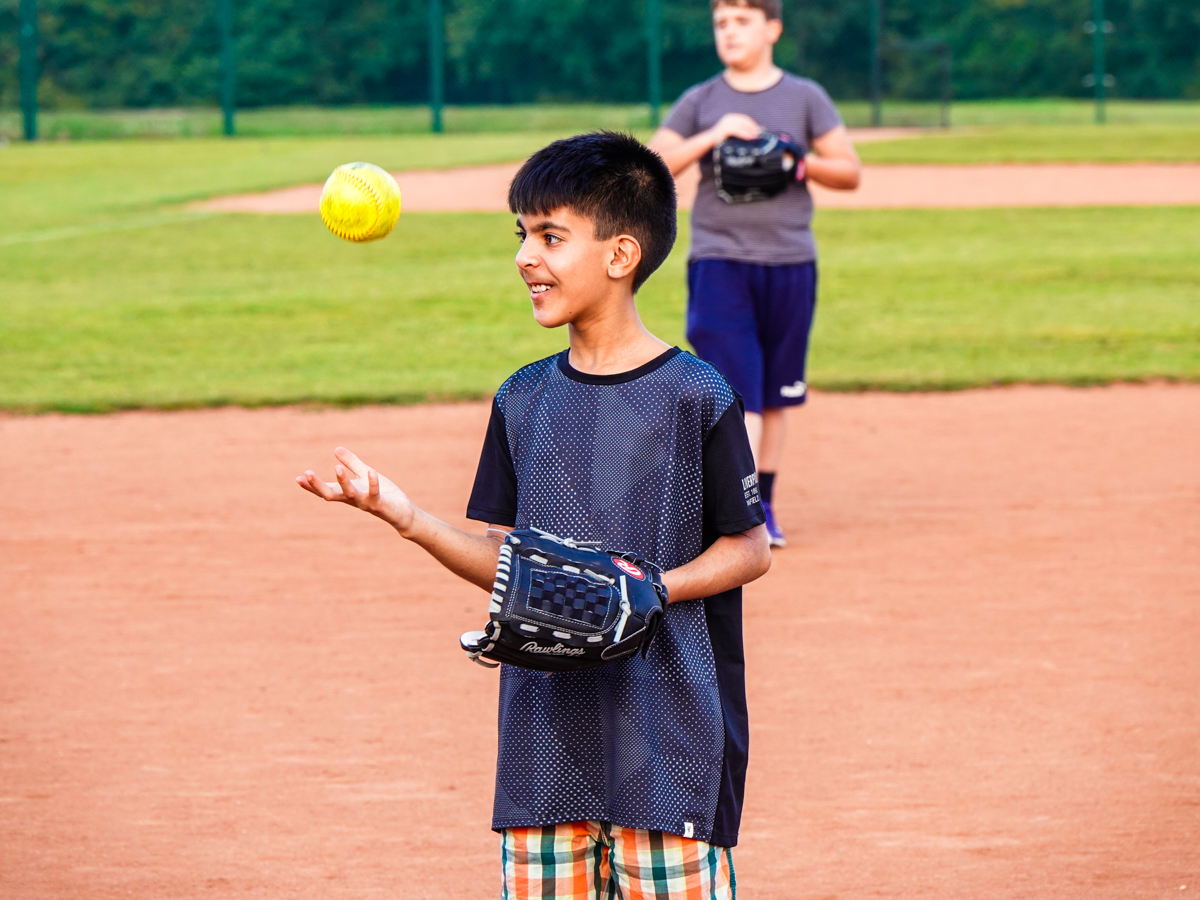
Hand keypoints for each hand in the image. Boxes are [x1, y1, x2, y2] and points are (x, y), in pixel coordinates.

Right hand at [296, 447, 415, 533]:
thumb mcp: (364, 475)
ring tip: (337, 468)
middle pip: (330, 494)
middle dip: (318, 485)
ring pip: (350, 494)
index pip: (325, 489)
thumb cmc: (383, 494)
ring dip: (343, 481)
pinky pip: (374, 493)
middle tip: (306, 473)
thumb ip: (351, 463)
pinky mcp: (380, 503)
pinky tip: (371, 471)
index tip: (297, 478)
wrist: (402, 513)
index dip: (311, 486)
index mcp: (347, 493)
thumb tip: (336, 449)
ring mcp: (365, 502)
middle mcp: (353, 499)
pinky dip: (373, 483)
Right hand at [709, 113, 760, 144]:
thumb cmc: (722, 138)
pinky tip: (749, 138)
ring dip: (749, 131)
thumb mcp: (731, 131)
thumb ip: (739, 129)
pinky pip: (737, 131)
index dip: (751, 123)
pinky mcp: (724, 129)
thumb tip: (752, 132)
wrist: (709, 141)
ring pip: (741, 126)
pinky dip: (744, 134)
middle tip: (758, 133)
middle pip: (743, 121)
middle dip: (752, 127)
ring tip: (755, 136)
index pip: (744, 118)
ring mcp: (726, 123)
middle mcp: (728, 118)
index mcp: (730, 117)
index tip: (758, 129)